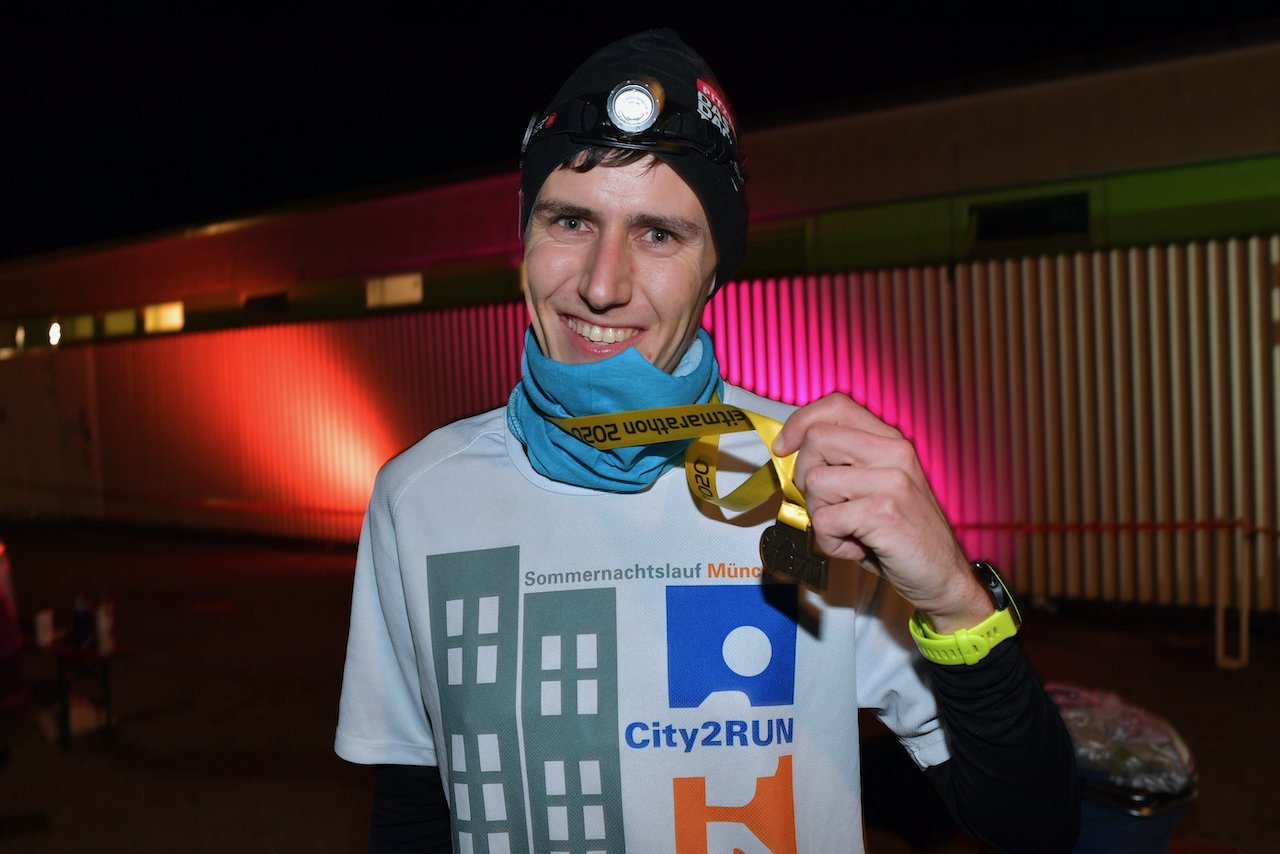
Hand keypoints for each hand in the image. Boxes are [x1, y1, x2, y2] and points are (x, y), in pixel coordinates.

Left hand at [772, 394, 991, 632]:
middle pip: (816, 440)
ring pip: (815, 482)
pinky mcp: (883, 511)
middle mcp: (893, 452)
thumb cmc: (901, 535)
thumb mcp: (874, 488)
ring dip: (819, 515)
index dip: (800, 422)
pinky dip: (829, 542)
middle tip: (827, 505)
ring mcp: (891, 480)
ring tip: (847, 530)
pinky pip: (824, 520)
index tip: (784, 448)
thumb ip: (842, 465)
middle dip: (804, 477)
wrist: (943, 576)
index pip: (836, 405)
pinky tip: (855, 546)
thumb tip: (789, 453)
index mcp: (890, 441)